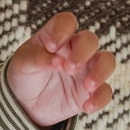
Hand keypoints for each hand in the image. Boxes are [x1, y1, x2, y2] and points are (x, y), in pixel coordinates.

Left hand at [5, 12, 115, 129]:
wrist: (25, 105)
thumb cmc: (24, 75)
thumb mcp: (22, 63)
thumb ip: (37, 58)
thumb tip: (58, 61)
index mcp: (56, 37)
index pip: (66, 22)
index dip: (63, 30)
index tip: (52, 46)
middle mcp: (74, 50)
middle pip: (90, 40)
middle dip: (82, 52)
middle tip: (69, 68)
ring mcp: (85, 70)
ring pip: (106, 61)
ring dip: (100, 72)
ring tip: (87, 86)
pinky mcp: (90, 91)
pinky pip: (105, 91)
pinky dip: (99, 99)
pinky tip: (86, 107)